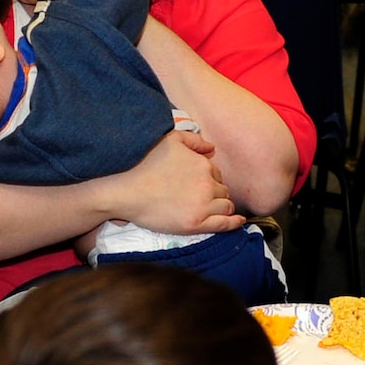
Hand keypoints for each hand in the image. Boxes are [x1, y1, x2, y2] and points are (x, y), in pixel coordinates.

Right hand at [117, 130, 244, 235]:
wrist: (126, 191)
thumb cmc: (144, 165)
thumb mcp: (169, 140)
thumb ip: (194, 140)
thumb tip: (212, 149)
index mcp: (203, 165)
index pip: (216, 174)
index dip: (209, 179)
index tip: (199, 185)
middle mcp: (207, 184)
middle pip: (222, 190)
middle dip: (215, 193)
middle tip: (202, 198)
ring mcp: (203, 205)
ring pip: (226, 206)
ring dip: (222, 206)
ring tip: (214, 209)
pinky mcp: (196, 223)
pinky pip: (224, 224)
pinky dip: (234, 223)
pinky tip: (239, 222)